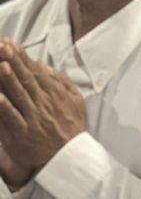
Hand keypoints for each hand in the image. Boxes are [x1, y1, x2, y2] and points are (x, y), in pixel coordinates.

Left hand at [0, 40, 85, 184]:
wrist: (70, 155)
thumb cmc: (71, 127)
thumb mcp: (76, 100)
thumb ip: (61, 82)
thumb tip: (44, 66)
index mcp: (54, 93)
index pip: (36, 71)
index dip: (23, 57)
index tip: (11, 44)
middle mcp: (43, 102)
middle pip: (26, 78)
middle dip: (14, 61)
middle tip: (3, 46)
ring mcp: (33, 116)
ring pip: (19, 94)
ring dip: (10, 79)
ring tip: (2, 64)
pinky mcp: (23, 132)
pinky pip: (12, 117)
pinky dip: (4, 107)